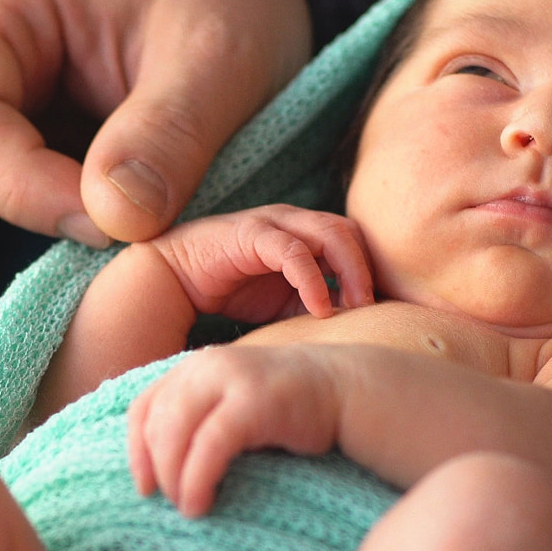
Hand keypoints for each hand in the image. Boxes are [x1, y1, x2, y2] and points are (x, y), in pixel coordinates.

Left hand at [128, 345, 342, 516]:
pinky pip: (210, 445)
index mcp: (194, 367)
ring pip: (175, 433)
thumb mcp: (232, 405)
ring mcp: (230, 379)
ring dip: (173, 477)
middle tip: (168, 504)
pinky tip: (201, 502)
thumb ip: (199, 420)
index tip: (144, 487)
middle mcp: (206, 366)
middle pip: (156, 422)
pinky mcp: (254, 400)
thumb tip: (161, 469)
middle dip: (156, 468)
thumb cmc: (286, 409)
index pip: (143, 408)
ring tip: (186, 508)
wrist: (345, 390)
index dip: (136, 451)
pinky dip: (197, 478)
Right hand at [149, 205, 373, 323]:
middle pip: (350, 231)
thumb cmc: (230, 292)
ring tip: (355, 306)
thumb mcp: (284, 306)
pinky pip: (293, 251)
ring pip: (330, 232)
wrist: (173, 281)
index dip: (370, 273)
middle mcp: (294, 222)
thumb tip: (352, 328)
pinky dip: (312, 279)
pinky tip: (320, 309)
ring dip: (350, 269)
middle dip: (366, 268)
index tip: (378, 311)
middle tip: (370, 307)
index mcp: (305, 235)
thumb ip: (315, 308)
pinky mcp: (251, 232)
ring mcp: (273, 223)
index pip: (354, 243)